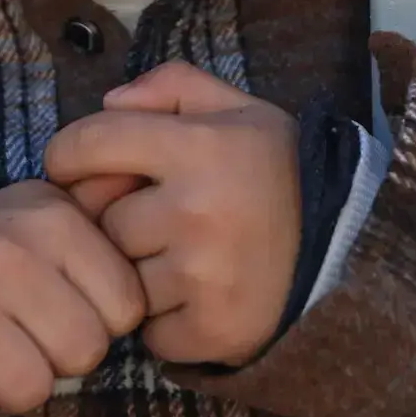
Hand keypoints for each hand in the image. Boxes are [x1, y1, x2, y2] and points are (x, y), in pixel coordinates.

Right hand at [0, 180, 145, 416]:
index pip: (127, 309)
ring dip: (14, 387)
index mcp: (52, 218)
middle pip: (84, 353)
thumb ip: (108, 216)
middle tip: (27, 335)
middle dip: (61, 358)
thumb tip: (151, 199)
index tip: (68, 308)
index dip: (103, 323)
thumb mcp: (53, 216)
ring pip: (30, 390)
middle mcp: (4, 251)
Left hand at [46, 62, 300, 367]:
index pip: (89, 144)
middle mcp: (197, 210)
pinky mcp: (209, 329)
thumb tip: (108, 102)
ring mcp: (202, 275)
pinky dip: (164, 321)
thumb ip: (173, 86)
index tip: (75, 166)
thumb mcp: (240, 109)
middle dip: (117, 217)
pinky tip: (198, 298)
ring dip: (140, 272)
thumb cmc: (280, 173)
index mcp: (201, 147)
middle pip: (101, 219)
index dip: (70, 155)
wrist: (346, 249)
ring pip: (121, 277)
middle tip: (152, 217)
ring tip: (183, 259)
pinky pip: (147, 330)